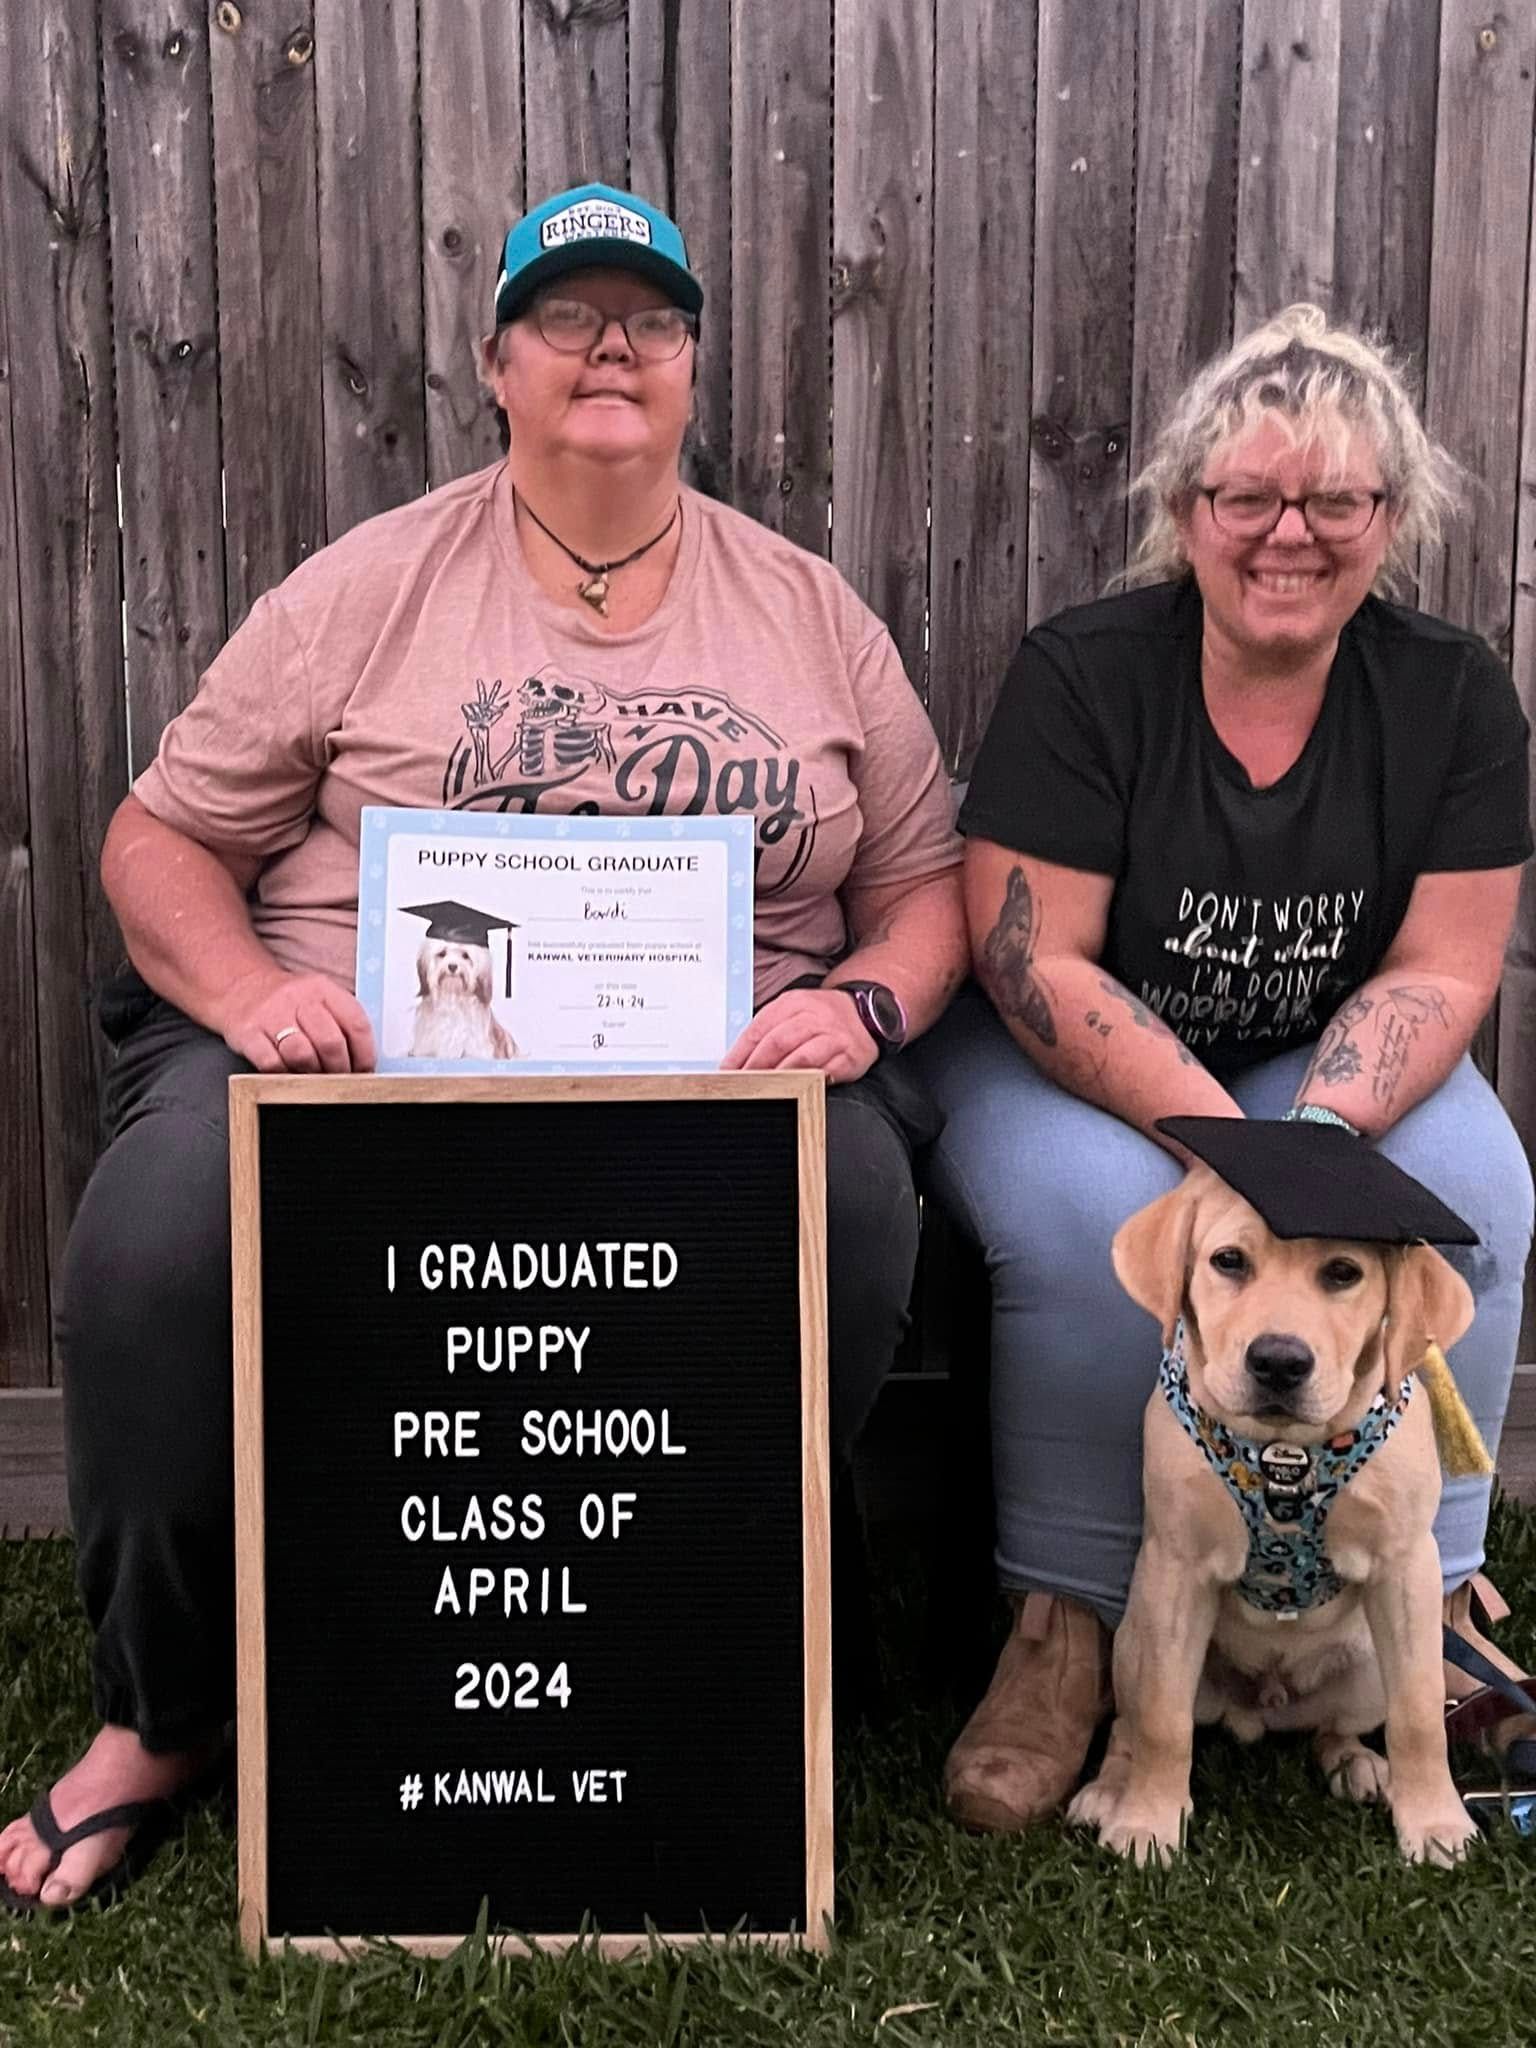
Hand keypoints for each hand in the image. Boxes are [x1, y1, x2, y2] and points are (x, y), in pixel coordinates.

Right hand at [218, 966, 376, 1073]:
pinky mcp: (247, 1033)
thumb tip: (364, 1062)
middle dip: (340, 1069)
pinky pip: (272, 1064)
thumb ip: (342, 1022)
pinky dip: (284, 1075)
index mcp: (323, 989)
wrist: (241, 989)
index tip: (365, 1070)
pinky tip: (289, 1073)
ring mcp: (270, 1015)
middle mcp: (298, 998)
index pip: (356, 1023)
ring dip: (313, 1074)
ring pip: (302, 1055)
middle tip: (339, 1079)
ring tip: (315, 1077)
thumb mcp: (319, 999)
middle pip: (330, 1042)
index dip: (365, 1054)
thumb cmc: (288, 1003)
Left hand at [721, 988, 877, 1083]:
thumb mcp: (793, 1011)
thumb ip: (768, 1030)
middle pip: (777, 1042)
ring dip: (779, 1077)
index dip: (739, 1054)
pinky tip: (796, 1091)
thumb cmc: (822, 1017)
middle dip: (755, 1067)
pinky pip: (826, 1072)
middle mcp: (813, 1017)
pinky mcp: (850, 1055)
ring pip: (801, 1058)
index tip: (726, 1072)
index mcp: (792, 1003)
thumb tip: (737, 1060)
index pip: (758, 1029)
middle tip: (742, 1085)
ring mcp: (833, 1036)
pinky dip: (808, 1082)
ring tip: (764, 1090)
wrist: (865, 1012)